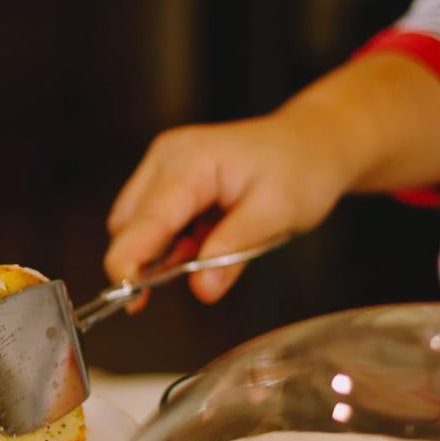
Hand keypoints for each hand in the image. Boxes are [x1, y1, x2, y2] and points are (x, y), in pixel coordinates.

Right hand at [104, 110, 349, 303]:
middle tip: (184, 283)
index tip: (126, 297)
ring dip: (160, 253)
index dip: (129, 261)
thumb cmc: (301, 168)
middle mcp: (167, 158)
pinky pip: (152, 221)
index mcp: (190, 161)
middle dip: (144, 261)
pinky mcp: (168, 179)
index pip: (145, 219)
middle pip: (129, 224)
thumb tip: (202, 288)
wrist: (313, 142)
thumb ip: (234, 250)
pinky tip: (204, 243)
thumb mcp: (277, 212)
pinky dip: (170, 244)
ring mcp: (164, 166)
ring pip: (136, 225)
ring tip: (210, 254)